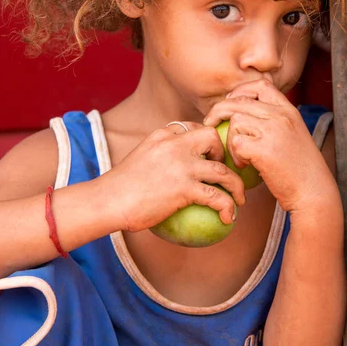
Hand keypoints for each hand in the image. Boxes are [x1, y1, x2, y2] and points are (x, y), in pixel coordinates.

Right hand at [96, 122, 245, 231]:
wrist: (108, 201)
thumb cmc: (118, 188)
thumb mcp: (138, 160)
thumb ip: (158, 158)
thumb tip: (173, 172)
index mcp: (161, 135)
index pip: (190, 127)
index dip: (204, 139)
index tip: (208, 154)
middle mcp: (174, 145)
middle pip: (212, 137)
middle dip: (224, 151)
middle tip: (224, 170)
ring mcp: (181, 165)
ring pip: (222, 169)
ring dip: (236, 185)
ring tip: (239, 199)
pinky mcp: (185, 188)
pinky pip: (218, 197)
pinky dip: (228, 207)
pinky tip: (229, 218)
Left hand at [203, 80, 337, 213]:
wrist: (313, 192)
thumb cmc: (299, 169)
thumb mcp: (292, 135)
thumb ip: (272, 121)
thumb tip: (240, 113)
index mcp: (289, 110)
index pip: (260, 85)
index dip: (240, 91)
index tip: (230, 103)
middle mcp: (281, 116)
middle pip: (239, 101)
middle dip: (219, 110)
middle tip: (210, 123)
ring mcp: (273, 131)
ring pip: (235, 121)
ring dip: (230, 139)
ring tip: (241, 156)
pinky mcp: (264, 150)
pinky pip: (236, 143)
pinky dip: (235, 154)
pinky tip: (244, 165)